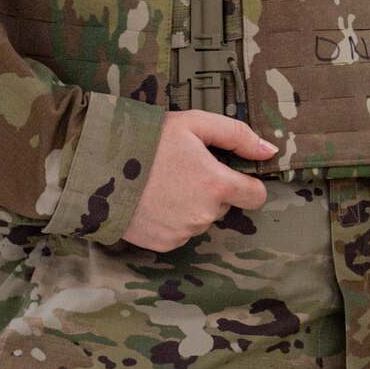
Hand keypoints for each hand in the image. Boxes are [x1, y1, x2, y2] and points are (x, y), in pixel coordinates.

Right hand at [121, 110, 275, 251]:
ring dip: (191, 205)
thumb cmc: (148, 141)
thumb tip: (270, 150)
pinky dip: (172, 219)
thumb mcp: (195, 123)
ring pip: (201, 218)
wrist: (98, 169)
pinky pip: (180, 232)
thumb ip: (238, 136)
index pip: (256, 196)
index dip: (247, 183)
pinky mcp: (163, 244)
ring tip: (164, 183)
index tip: (232, 174)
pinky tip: (153, 200)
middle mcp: (205, 214)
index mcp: (217, 185)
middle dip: (211, 190)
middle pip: (224, 205)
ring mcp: (183, 232)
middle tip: (183, 170)